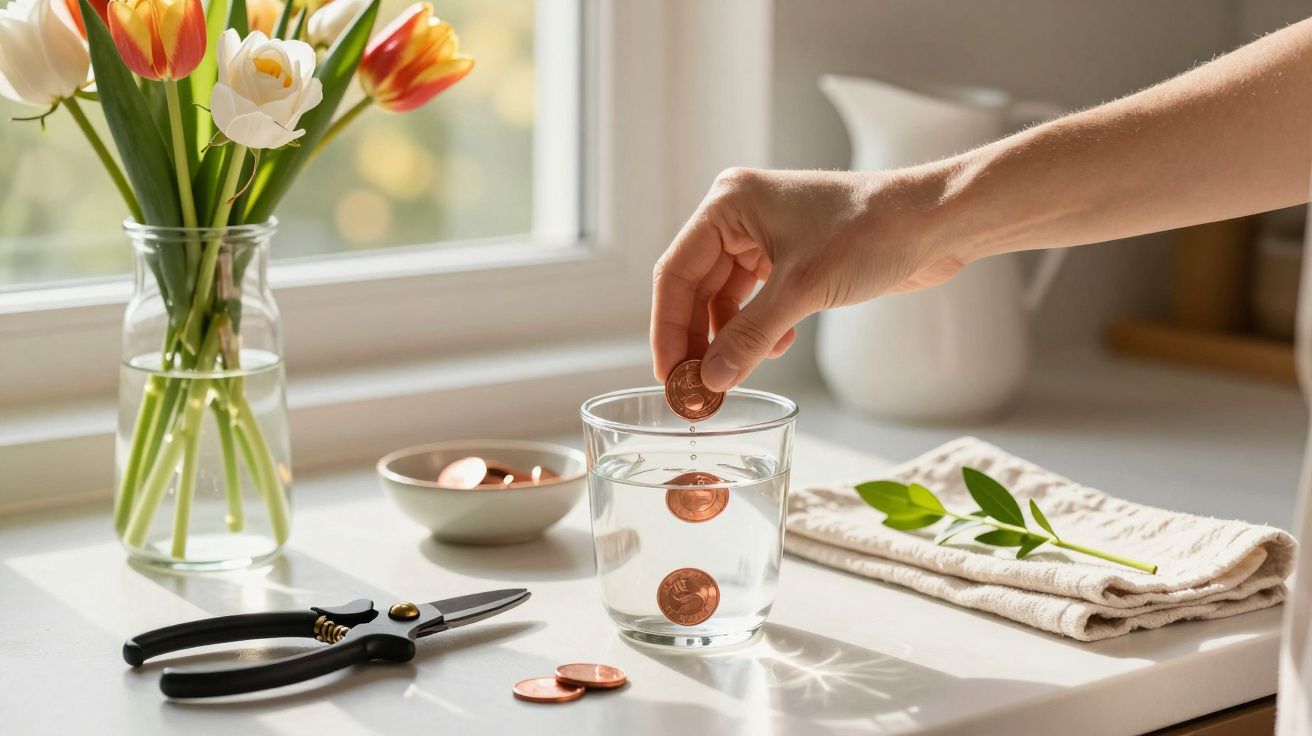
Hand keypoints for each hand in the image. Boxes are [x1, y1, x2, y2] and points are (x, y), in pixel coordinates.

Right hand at [650, 167, 963, 390]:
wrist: (937, 223)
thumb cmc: (873, 231)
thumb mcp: (802, 289)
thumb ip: (750, 336)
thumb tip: (711, 379)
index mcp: (729, 205)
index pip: (676, 272)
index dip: (668, 328)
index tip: (668, 375)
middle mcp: (740, 217)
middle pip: (697, 289)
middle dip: (696, 340)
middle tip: (693, 388)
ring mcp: (765, 238)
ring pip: (726, 300)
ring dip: (728, 340)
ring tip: (730, 377)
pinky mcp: (791, 258)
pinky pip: (756, 302)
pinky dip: (758, 330)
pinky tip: (774, 350)